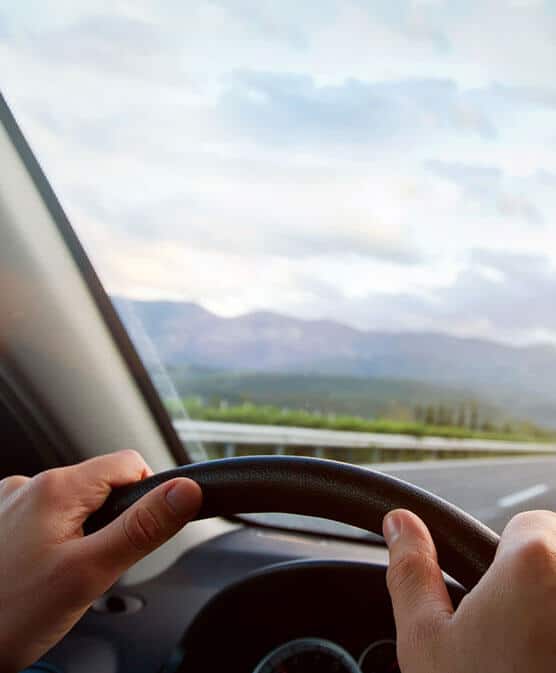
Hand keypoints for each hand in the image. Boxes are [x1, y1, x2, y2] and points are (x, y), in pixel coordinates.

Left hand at [0, 451, 201, 672]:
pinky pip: (44, 518)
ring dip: (80, 533)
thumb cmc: (9, 616)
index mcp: (55, 488)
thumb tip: (185, 491)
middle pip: (101, 485)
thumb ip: (142, 528)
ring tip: (58, 576)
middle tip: (91, 567)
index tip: (138, 532)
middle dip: (110, 522)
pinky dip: (52, 540)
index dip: (147, 495)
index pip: (128, 463)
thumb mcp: (89, 573)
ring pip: (73, 504)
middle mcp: (27, 485)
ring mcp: (7, 503)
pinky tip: (36, 572)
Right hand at [383, 508, 555, 671]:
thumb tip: (400, 526)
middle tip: (510, 634)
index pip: (529, 523)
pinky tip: (547, 661)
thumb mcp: (427, 643)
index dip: (504, 559)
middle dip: (533, 583)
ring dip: (552, 606)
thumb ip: (413, 573)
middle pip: (554, 553)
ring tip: (533, 656)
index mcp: (535, 565)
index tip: (493, 596)